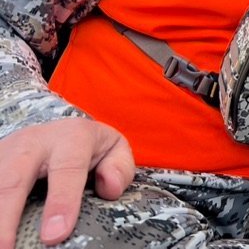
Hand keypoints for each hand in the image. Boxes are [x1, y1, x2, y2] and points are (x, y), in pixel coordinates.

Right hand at [0, 117, 133, 247]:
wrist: (56, 130)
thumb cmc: (87, 148)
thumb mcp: (113, 149)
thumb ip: (119, 168)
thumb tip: (109, 188)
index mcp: (71, 137)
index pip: (67, 169)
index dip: (61, 202)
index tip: (54, 235)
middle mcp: (33, 142)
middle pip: (15, 179)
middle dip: (7, 215)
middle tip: (6, 248)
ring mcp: (5, 152)